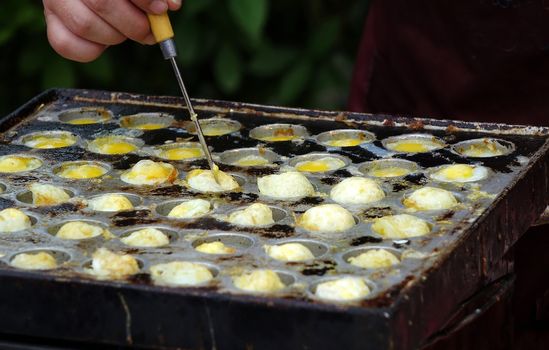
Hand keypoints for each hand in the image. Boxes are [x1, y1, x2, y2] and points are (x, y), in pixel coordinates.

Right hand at [43, 0, 181, 61]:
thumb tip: (171, 5)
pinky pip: (67, 45)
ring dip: (116, 36)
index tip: (159, 9)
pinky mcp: (51, 22)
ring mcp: (55, 1)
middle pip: (102, 4)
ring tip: (125, 30)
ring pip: (85, 25)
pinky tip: (105, 41)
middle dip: (134, 24)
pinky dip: (93, 50)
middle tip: (149, 30)